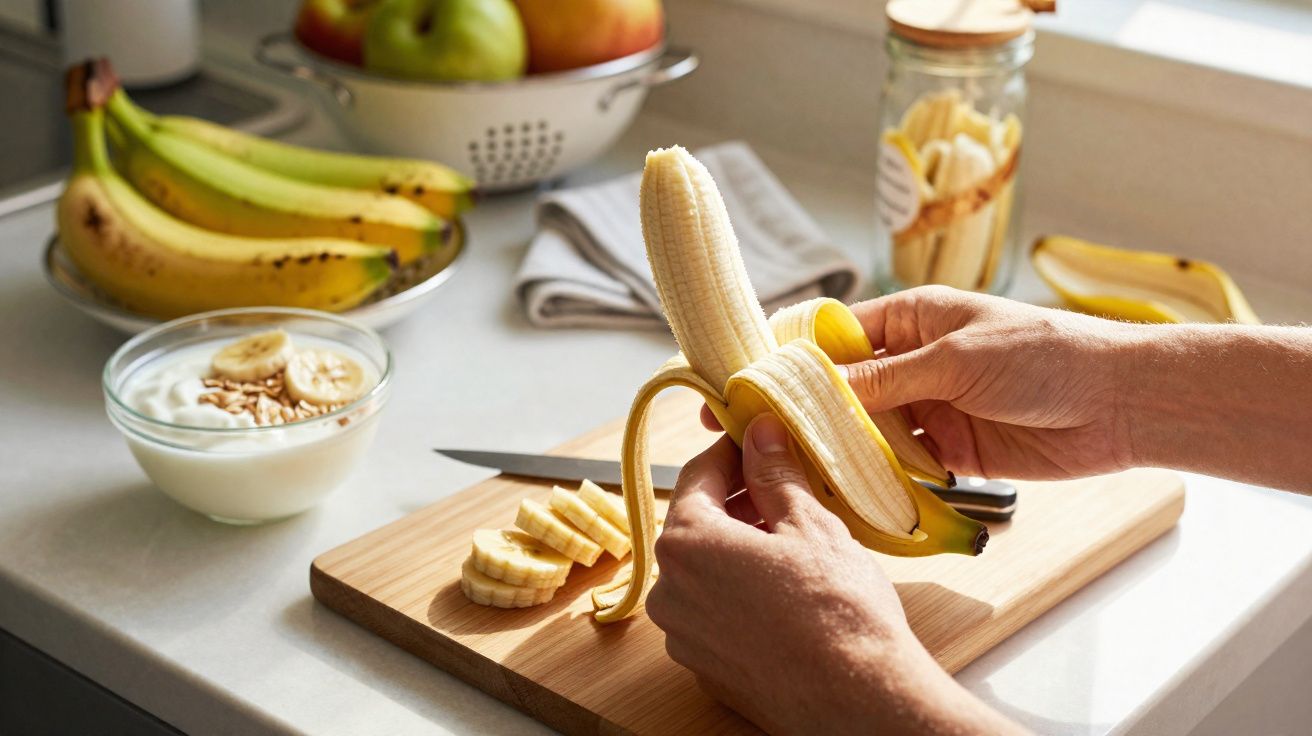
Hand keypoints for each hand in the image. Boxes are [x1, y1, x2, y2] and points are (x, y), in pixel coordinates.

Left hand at [647, 414, 1025, 734]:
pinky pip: (714, 614)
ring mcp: (684, 637)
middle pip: (697, 526)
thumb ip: (775, 474)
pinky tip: (784, 593)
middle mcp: (671, 592)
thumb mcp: (809, 524)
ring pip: (705, 573)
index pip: (697, 476)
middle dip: (737, 503)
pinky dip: (739, 595)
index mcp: (687, 544)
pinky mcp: (705, 669)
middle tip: (783, 491)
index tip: (756, 441)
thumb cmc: (838, 611)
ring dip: (738, 550)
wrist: (860, 700)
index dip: (730, 452)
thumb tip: (761, 434)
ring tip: (791, 544)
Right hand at [705, 286, 1134, 479]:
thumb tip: (817, 390)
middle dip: (802, 411)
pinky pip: (898, 467)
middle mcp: (912, 363)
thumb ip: (886, 380)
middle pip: (841, 389)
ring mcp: (928, 409)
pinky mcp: (948, 453)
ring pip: (865, 432)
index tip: (747, 384)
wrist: (1119, 403)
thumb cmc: (1044, 355)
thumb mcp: (955, 358)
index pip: (835, 337)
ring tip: (789, 471)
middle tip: (751, 436)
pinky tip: (842, 494)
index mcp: (911, 319)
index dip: (790, 360)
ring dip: (836, 450)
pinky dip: (873, 480)